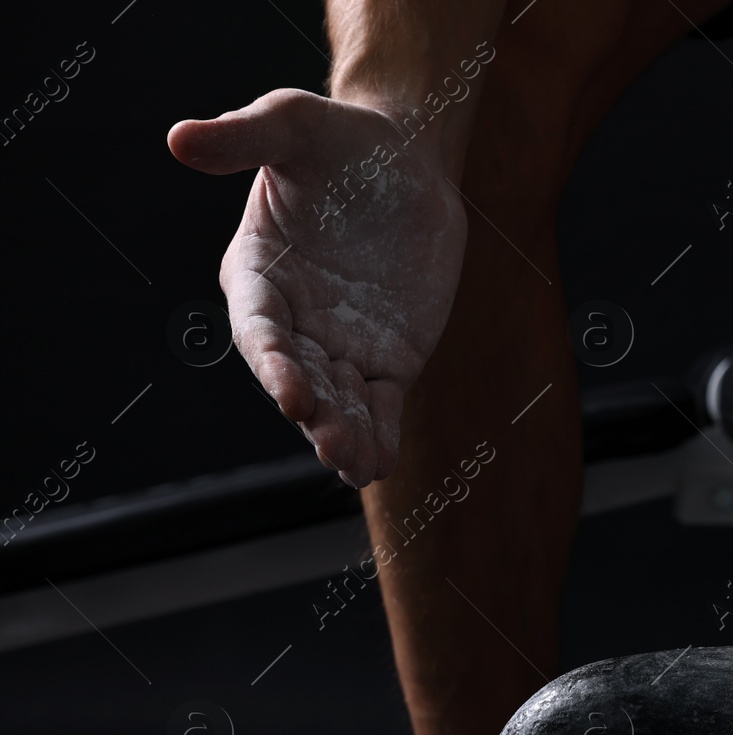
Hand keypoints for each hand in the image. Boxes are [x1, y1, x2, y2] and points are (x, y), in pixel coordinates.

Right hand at [168, 89, 467, 485]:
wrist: (403, 162)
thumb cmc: (338, 140)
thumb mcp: (293, 124)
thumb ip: (243, 137)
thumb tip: (180, 139)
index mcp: (257, 274)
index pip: (259, 328)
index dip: (273, 363)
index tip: (292, 394)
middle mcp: (292, 320)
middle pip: (298, 376)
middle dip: (315, 412)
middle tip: (333, 443)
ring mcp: (338, 345)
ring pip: (339, 401)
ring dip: (346, 434)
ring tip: (357, 465)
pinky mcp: (385, 359)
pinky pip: (380, 405)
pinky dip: (380, 434)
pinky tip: (380, 465)